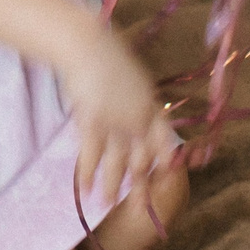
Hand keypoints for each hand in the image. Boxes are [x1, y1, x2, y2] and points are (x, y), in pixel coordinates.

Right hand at [60, 27, 177, 220]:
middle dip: (139, 182)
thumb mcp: (133, 74)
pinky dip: (87, 174)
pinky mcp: (93, 122)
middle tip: (137, 204)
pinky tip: (85, 190)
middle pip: (141, 157)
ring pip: (116, 162)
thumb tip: (140, 110)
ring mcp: (116, 122)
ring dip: (112, 185)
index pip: (163, 139)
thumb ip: (138, 97)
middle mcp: (137, 118)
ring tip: (107, 203)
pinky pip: (91, 155)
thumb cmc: (106, 52)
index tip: (164, 174)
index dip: (164, 159)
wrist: (86, 44)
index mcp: (149, 104)